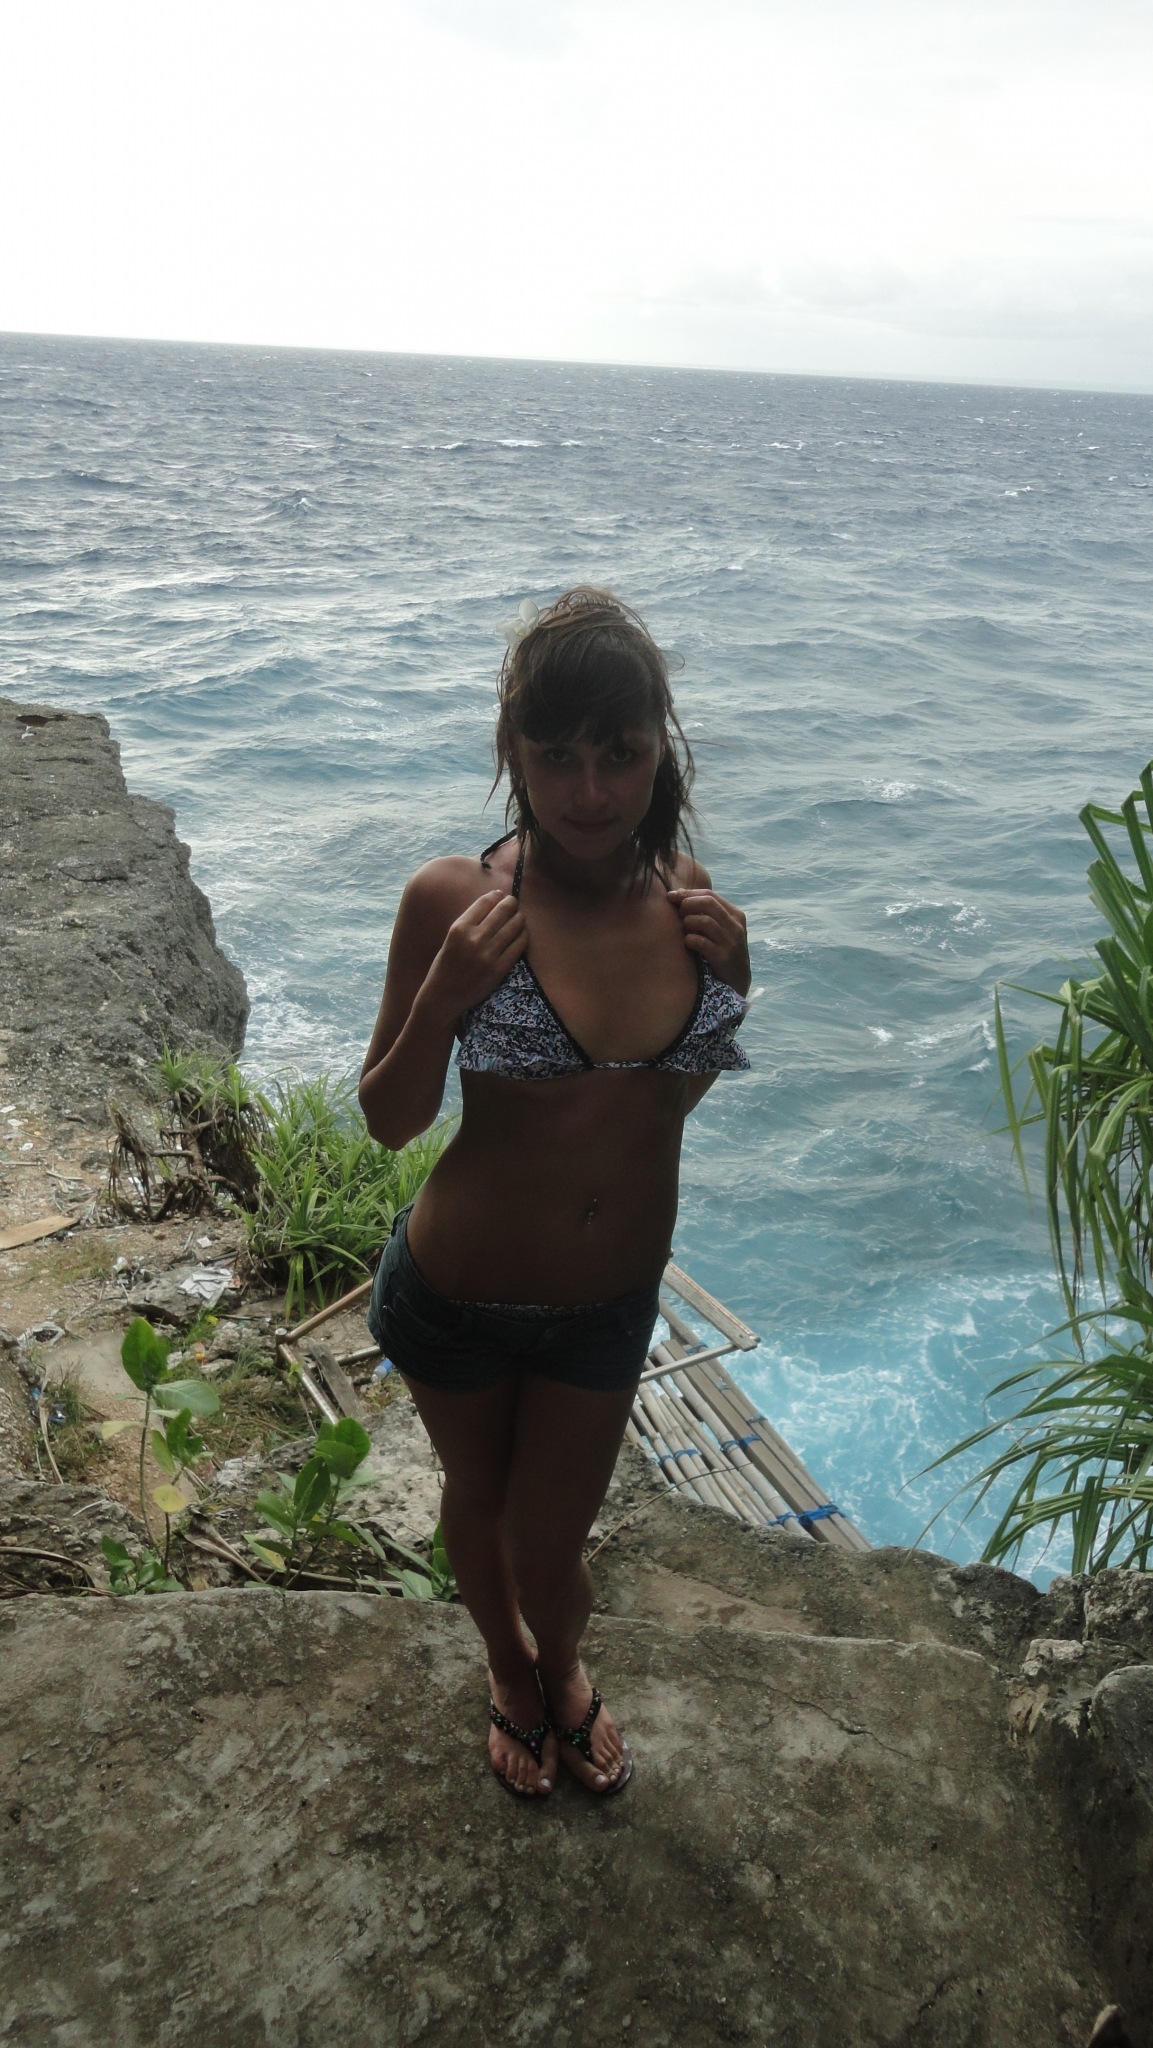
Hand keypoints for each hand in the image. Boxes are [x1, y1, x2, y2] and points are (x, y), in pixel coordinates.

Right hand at [423, 891, 526, 1020]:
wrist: (442, 997)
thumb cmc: (444, 966)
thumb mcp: (450, 939)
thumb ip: (468, 924)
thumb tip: (491, 905)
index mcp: (459, 928)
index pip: (484, 903)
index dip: (495, 896)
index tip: (500, 894)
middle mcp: (474, 938)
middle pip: (502, 911)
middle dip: (511, 903)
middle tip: (513, 902)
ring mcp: (488, 954)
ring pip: (513, 926)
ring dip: (519, 918)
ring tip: (520, 917)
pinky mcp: (499, 969)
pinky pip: (518, 946)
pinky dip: (523, 936)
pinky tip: (522, 933)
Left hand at [667, 888, 750, 995]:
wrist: (737, 979)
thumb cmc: (723, 949)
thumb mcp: (722, 928)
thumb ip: (706, 912)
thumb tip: (679, 894)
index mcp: (735, 915)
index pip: (709, 895)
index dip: (687, 893)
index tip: (671, 896)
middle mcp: (735, 926)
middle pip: (707, 903)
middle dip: (687, 905)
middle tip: (679, 914)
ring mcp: (730, 942)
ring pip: (704, 921)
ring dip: (688, 922)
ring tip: (685, 929)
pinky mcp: (723, 958)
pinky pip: (702, 943)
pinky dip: (690, 940)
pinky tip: (688, 943)